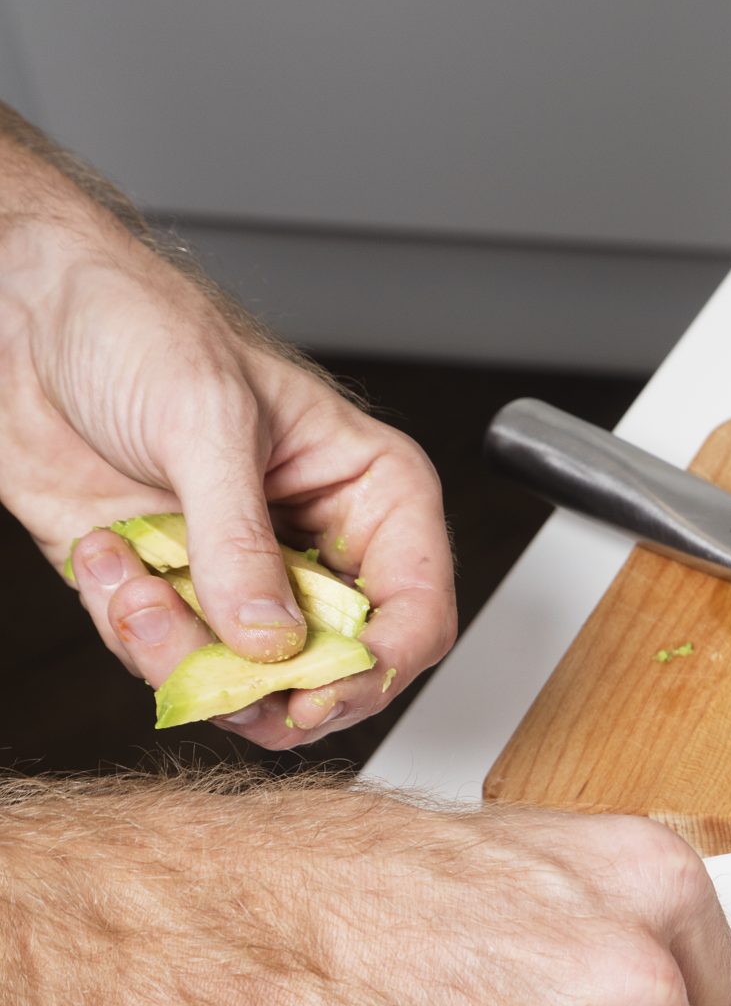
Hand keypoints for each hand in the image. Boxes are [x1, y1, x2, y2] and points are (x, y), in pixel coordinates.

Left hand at [0, 184, 454, 746]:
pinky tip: (104, 553)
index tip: (314, 690)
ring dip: (176, 654)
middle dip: (260, 682)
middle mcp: (317, 547)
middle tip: (206, 658)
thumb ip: (240, 541)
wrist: (22, 315)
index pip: (416, 613)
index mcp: (369, 493)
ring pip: (247, 686)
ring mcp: (244, 580)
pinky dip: (127, 630)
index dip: (375, 669)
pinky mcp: (176, 598)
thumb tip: (272, 641)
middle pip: (333, 674)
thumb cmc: (135, 321)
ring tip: (132, 581)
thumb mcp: (203, 419)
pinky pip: (171, 665)